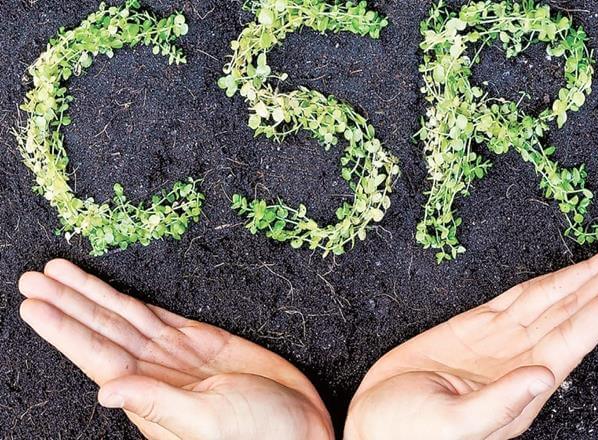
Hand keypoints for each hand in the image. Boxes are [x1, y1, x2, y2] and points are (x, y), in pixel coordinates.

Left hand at [18, 259, 332, 439]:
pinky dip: (133, 302)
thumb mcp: (206, 423)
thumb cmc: (258, 437)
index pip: (97, 354)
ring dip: (93, 295)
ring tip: (60, 273)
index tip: (35, 304)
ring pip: (126, 317)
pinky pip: (159, 315)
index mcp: (149, 394)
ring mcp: (177, 355)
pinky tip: (111, 292)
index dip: (65, 328)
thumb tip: (106, 390)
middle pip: (103, 329)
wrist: (300, 428)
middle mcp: (155, 371)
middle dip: (69, 302)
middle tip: (35, 276)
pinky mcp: (202, 342)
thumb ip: (158, 403)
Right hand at [345, 245, 597, 439]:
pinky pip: (513, 299)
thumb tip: (543, 375)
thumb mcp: (455, 425)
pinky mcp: (472, 326)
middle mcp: (519, 361)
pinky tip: (564, 274)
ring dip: (580, 278)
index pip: (572, 343)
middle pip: (569, 315)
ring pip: (547, 302)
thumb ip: (499, 402)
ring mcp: (497, 342)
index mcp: (523, 390)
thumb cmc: (411, 433)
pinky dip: (541, 284)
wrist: (376, 421)